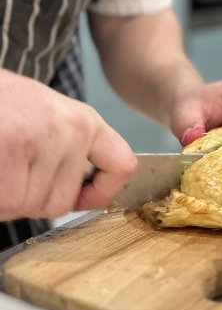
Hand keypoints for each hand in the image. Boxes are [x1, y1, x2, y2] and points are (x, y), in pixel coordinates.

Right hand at [0, 70, 136, 220]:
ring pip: (27, 206)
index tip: (83, 198)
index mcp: (84, 121)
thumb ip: (65, 149)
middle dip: (29, 197)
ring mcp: (42, 143)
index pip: (121, 164)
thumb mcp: (46, 116)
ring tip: (1, 162)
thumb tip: (80, 194)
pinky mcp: (12, 154)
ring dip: (6, 197)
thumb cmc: (2, 103)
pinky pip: (6, 203)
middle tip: (9, 168)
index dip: (101, 191)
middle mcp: (71, 131)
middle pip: (60, 202)